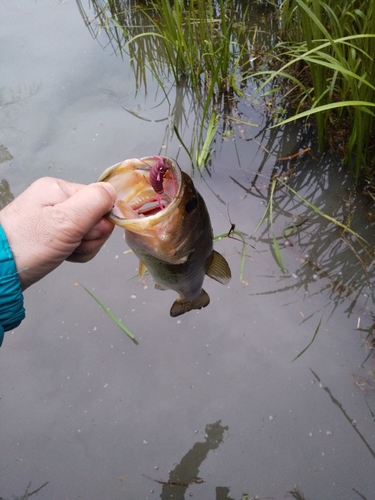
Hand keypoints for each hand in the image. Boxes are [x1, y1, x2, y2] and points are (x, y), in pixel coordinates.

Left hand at [0, 177, 116, 289]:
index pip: (99, 199)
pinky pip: (77, 241)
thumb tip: (113, 191)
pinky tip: (65, 256)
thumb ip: (94, 202)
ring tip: (67, 252)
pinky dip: (76, 252)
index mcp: (59, 188)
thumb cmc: (31, 243)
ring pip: (88, 232)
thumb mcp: (66, 220)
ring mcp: (53, 218)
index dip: (100, 220)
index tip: (85, 233)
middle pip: (95, 217)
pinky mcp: (51, 236)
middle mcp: (56, 199)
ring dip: (84, 246)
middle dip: (91, 236)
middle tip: (73, 244)